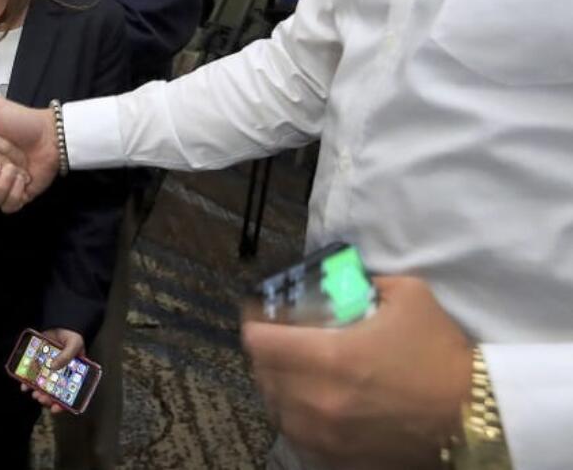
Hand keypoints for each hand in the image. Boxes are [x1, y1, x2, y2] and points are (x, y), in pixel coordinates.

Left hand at [22, 328, 84, 413]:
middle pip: (54, 393)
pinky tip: (24, 384)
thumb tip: (53, 367)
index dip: (63, 404)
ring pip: (42, 387)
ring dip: (37, 392)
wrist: (60, 325)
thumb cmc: (72, 336)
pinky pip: (32, 375)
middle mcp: (59, 376)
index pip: (68, 394)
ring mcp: (48, 371)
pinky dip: (27, 381)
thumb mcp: (74, 345)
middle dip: (47, 399)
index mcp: (72, 376)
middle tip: (41, 398)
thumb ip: (66, 356)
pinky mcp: (38, 364)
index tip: (56, 408)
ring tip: (34, 393)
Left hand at [242, 275, 471, 468]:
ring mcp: (327, 436)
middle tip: (278, 343)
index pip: (259, 342)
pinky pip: (299, 438)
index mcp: (329, 355)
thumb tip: (345, 279)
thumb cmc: (441, 354)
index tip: (259, 317)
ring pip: (276, 409)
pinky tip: (311, 407)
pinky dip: (297, 420)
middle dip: (265, 355)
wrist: (477, 417)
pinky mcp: (340, 460)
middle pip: (262, 374)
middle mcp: (319, 399)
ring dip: (278, 388)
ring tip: (291, 375)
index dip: (255, 324)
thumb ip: (367, 282)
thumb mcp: (408, 295)